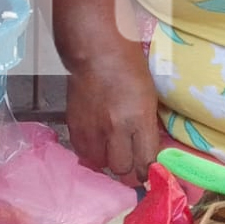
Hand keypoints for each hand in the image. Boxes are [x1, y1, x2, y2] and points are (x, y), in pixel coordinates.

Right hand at [66, 45, 161, 186]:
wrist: (95, 51)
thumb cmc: (130, 66)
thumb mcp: (149, 95)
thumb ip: (147, 124)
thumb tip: (149, 148)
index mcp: (139, 118)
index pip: (145, 160)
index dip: (149, 171)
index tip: (150, 171)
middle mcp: (115, 128)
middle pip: (122, 169)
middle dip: (128, 168)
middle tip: (131, 161)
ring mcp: (92, 129)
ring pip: (101, 164)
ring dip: (108, 161)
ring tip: (112, 150)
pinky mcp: (74, 127)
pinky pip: (83, 153)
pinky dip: (91, 152)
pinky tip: (97, 142)